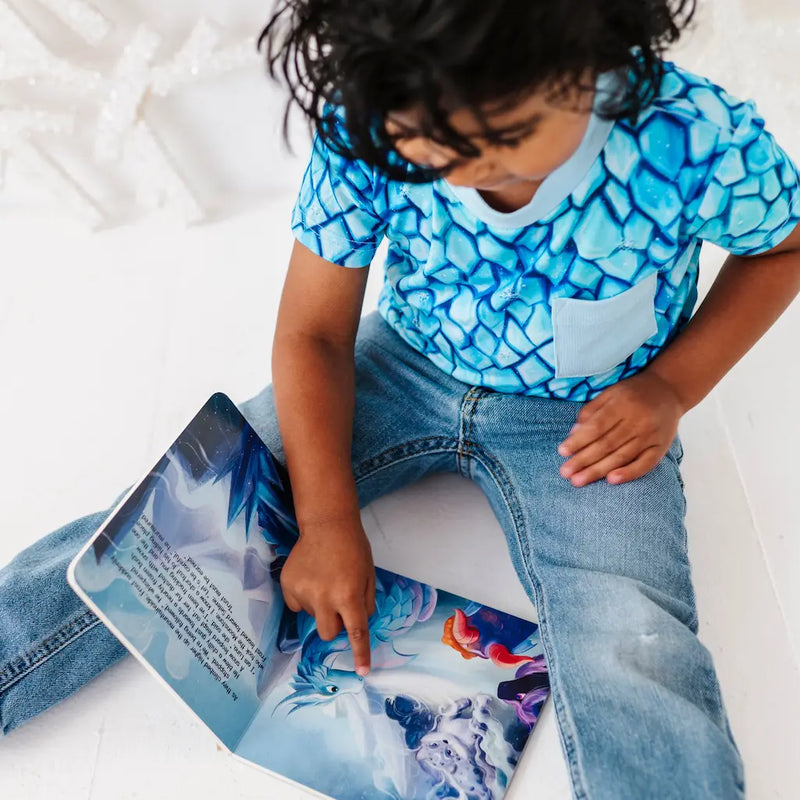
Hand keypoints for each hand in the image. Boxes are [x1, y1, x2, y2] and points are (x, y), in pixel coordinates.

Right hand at [279, 516, 376, 673]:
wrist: (326, 523)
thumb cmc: (353, 548)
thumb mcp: (368, 575)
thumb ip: (365, 602)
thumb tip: (359, 624)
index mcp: (348, 596)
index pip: (356, 633)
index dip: (360, 654)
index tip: (363, 672)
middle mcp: (325, 598)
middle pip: (328, 633)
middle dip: (334, 625)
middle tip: (338, 602)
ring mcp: (303, 593)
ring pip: (312, 616)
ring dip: (320, 605)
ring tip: (324, 578)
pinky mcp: (287, 586)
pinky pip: (297, 605)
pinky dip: (304, 596)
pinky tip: (310, 576)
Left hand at [557, 370, 684, 486]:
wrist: (669, 390)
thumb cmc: (632, 393)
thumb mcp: (610, 393)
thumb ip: (591, 411)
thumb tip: (573, 434)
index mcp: (622, 404)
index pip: (597, 426)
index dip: (579, 440)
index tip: (562, 452)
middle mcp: (638, 420)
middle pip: (607, 444)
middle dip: (584, 460)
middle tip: (565, 473)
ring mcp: (651, 435)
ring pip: (622, 456)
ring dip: (599, 470)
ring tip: (579, 480)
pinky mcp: (662, 447)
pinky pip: (645, 463)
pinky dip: (629, 473)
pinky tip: (611, 481)